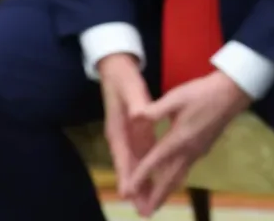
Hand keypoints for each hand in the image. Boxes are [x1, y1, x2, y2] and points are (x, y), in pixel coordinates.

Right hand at [98, 53, 154, 198]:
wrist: (116, 66)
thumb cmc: (122, 76)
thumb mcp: (129, 86)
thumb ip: (136, 103)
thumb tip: (140, 116)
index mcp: (118, 128)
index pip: (122, 156)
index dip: (127, 175)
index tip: (129, 194)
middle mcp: (121, 136)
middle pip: (128, 167)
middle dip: (135, 189)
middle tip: (144, 211)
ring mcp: (127, 136)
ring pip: (136, 165)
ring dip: (142, 185)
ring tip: (150, 205)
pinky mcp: (135, 133)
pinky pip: (142, 157)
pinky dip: (148, 171)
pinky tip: (156, 182)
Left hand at [126, 71, 251, 216]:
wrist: (232, 93)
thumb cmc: (203, 92)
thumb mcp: (176, 97)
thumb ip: (155, 110)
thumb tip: (135, 116)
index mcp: (179, 138)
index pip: (155, 161)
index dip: (141, 176)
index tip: (129, 191)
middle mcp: (189, 150)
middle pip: (170, 179)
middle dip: (156, 197)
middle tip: (144, 214)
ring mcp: (198, 151)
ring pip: (179, 177)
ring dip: (166, 192)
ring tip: (155, 204)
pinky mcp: (203, 148)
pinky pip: (186, 170)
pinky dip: (175, 180)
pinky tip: (170, 180)